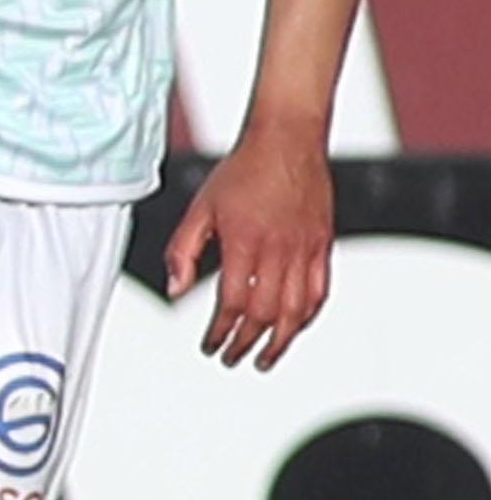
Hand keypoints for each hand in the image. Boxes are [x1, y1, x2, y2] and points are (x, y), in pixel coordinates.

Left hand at [166, 129, 336, 367]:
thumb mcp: (199, 209)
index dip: (220, 331)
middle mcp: (280, 250)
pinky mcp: (323, 245)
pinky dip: (307, 315)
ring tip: (265, 358)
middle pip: (266, 313)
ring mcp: (306, 249)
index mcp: (246, 243)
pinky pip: (321, 291)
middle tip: (231, 358)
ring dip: (281, 340)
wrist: (287, 141)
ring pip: (297, 309)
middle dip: (247, 342)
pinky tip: (294, 328)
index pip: (234, 303)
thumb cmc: (242, 172)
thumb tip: (176, 290)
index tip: (208, 344)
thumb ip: (183, 252)